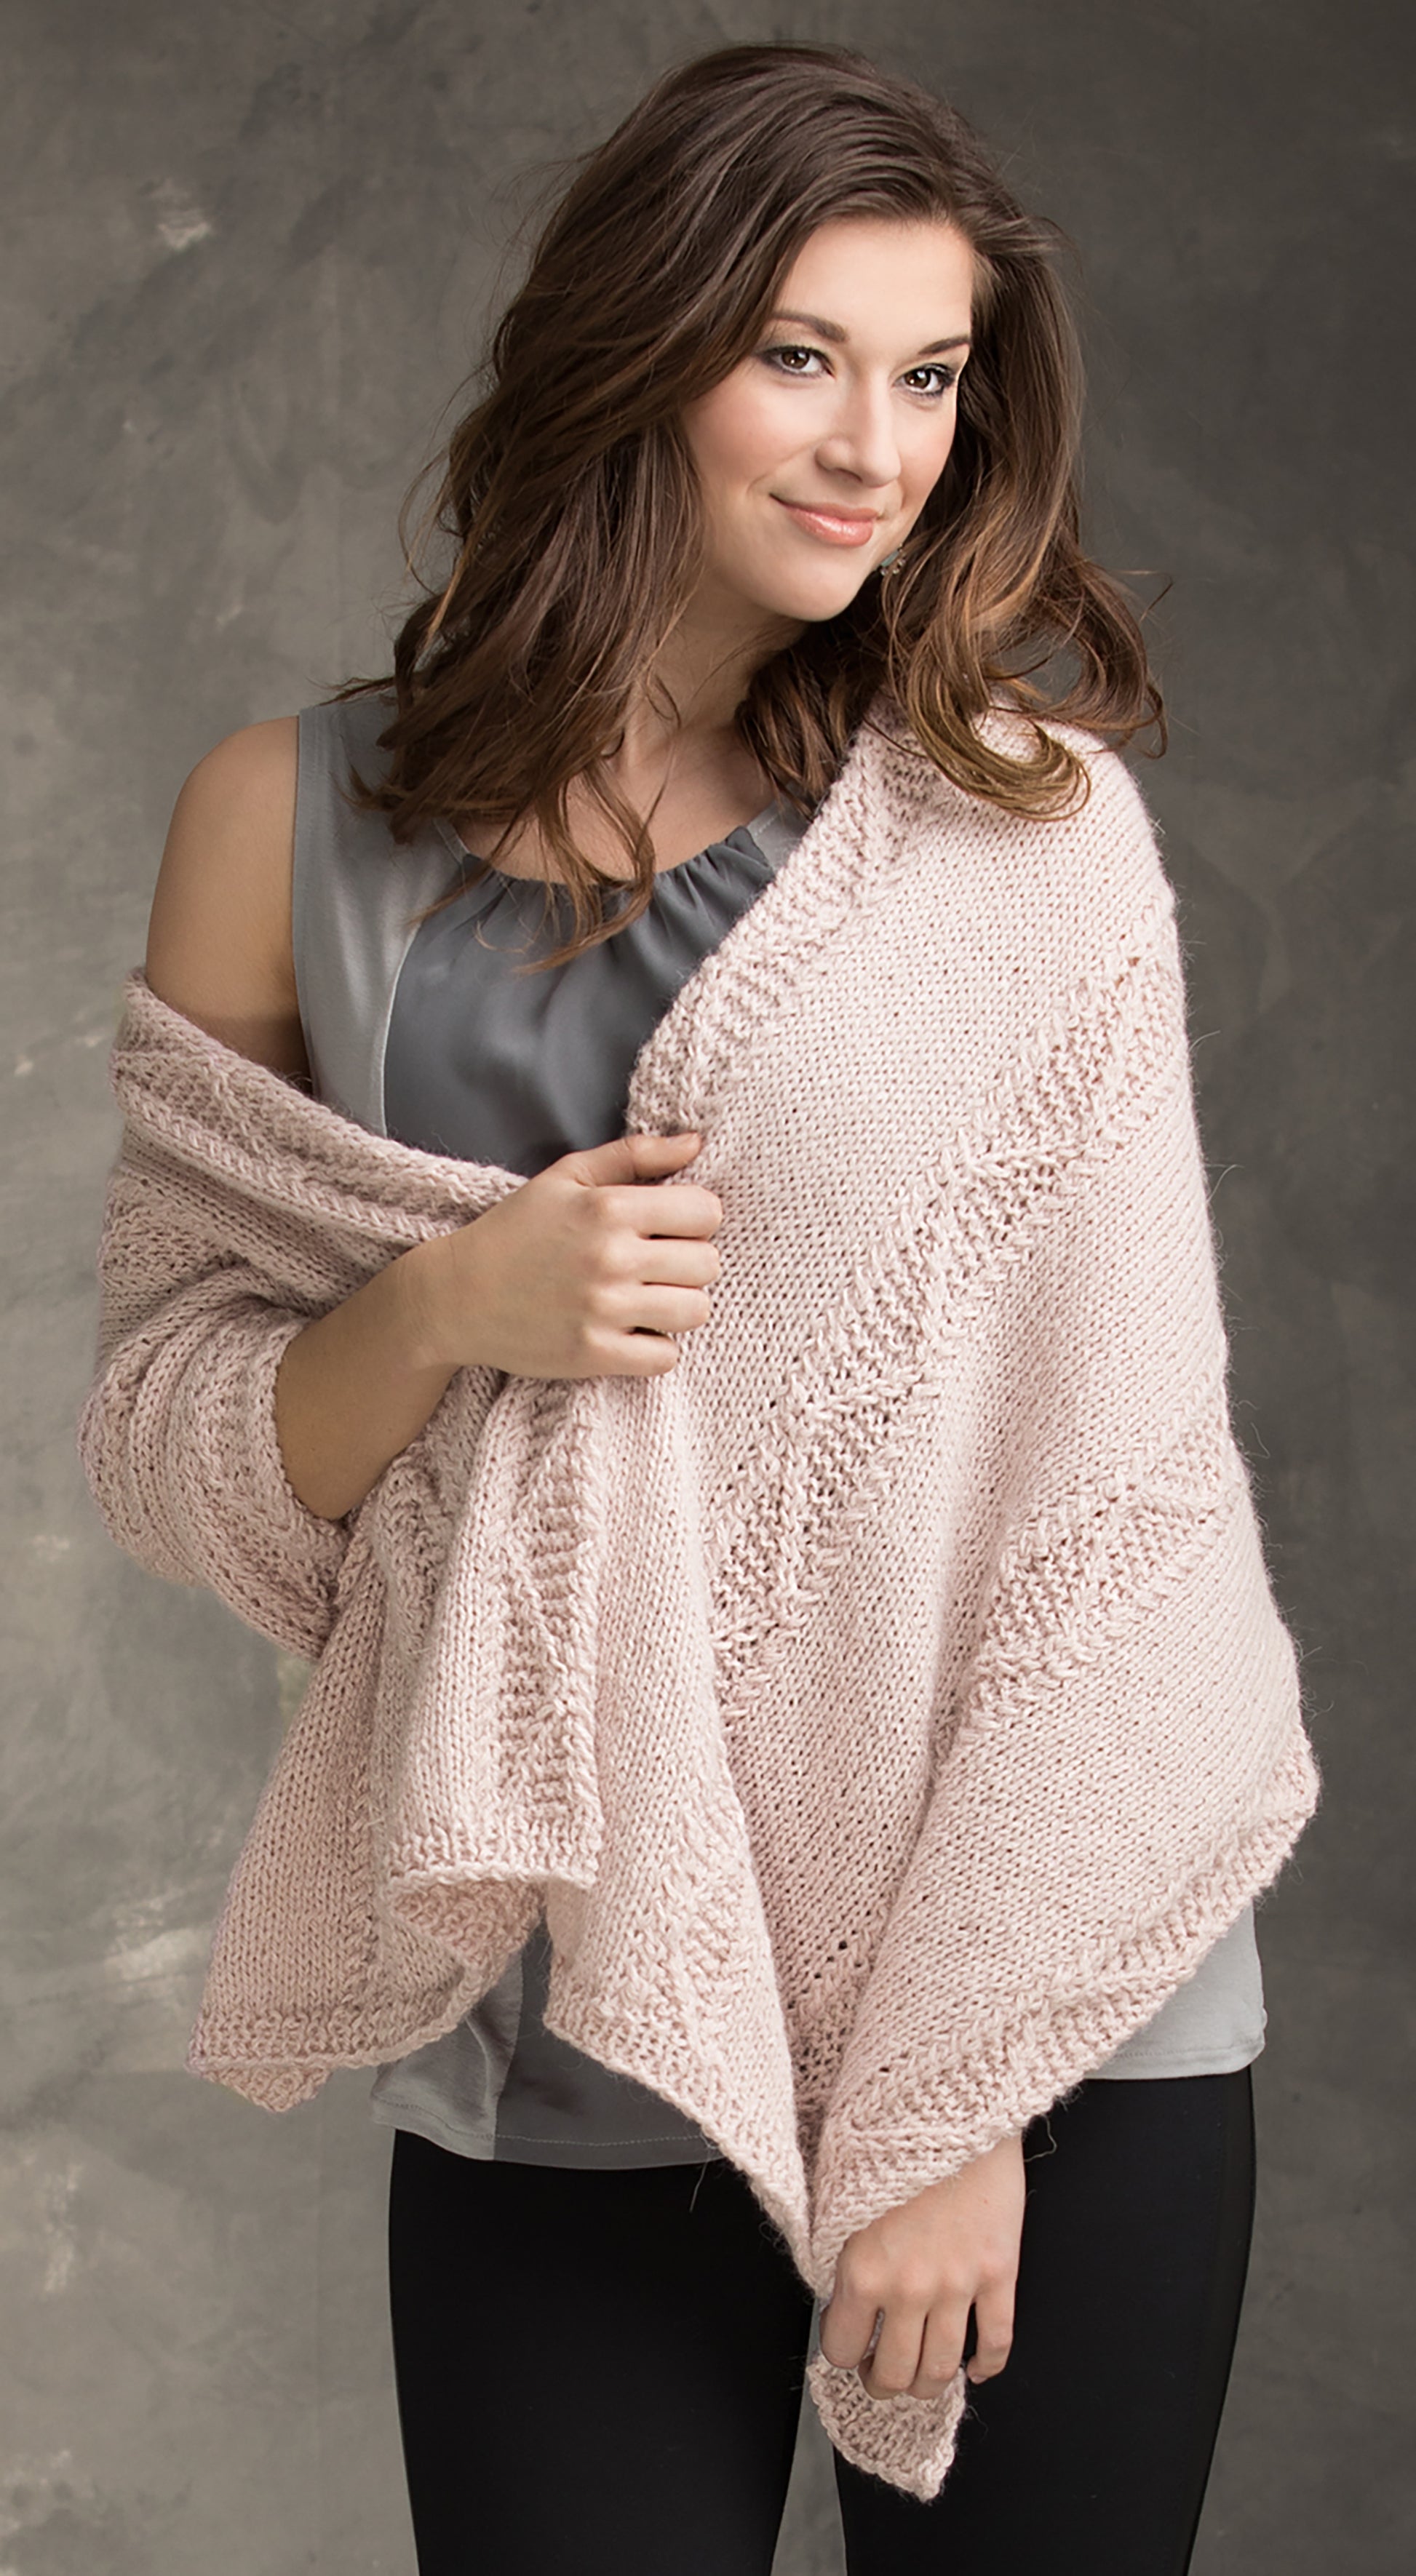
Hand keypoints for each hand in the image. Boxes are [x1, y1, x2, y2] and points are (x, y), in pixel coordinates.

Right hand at [406, 1129, 722, 1379]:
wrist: (456, 1296)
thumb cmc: (515, 1231)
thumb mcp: (568, 1176)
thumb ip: (635, 1155)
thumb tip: (696, 1143)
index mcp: (609, 1208)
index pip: (706, 1212)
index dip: (695, 1219)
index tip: (670, 1229)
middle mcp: (612, 1258)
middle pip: (708, 1264)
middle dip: (689, 1263)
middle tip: (657, 1266)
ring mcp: (604, 1310)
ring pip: (696, 1311)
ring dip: (679, 1306)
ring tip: (648, 1299)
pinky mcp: (594, 1354)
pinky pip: (666, 1357)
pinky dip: (656, 1347)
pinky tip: (631, 1331)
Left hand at [818, 2130, 1025, 2399]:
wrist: (954, 2098)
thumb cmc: (894, 2131)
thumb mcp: (839, 2187)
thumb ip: (834, 2242)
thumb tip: (832, 2282)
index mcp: (863, 2266)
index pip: (841, 2347)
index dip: (841, 2351)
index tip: (846, 2342)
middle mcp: (910, 2286)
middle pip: (894, 2372)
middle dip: (882, 2383)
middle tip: (879, 2374)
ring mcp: (960, 2283)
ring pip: (942, 2368)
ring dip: (928, 2383)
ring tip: (920, 2377)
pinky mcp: (1001, 2270)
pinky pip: (999, 2339)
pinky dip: (988, 2364)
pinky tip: (976, 2367)